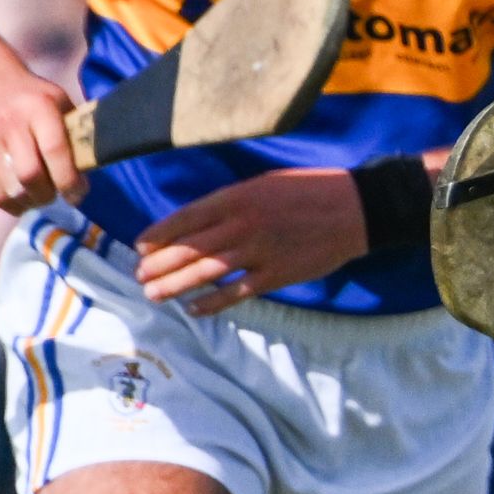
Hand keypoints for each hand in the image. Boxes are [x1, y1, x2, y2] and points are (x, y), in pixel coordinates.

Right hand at [0, 70, 80, 214]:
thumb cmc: (32, 99)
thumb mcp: (59, 102)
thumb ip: (75, 134)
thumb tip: (88, 172)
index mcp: (39, 108)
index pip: (55, 150)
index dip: (69, 180)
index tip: (77, 195)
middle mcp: (10, 123)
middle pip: (30, 175)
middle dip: (48, 194)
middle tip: (55, 194)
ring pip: (10, 189)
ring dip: (30, 202)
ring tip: (38, 196)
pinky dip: (10, 205)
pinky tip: (20, 198)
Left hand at [134, 167, 367, 311]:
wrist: (354, 210)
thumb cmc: (308, 191)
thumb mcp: (263, 184)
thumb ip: (230, 202)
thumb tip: (200, 222)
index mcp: (235, 199)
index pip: (185, 219)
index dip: (158, 235)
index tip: (140, 248)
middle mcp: (241, 226)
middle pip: (189, 249)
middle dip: (159, 265)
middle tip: (139, 276)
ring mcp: (258, 253)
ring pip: (206, 273)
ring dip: (175, 285)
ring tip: (154, 294)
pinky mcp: (276, 275)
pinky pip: (236, 293)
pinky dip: (212, 303)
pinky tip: (194, 309)